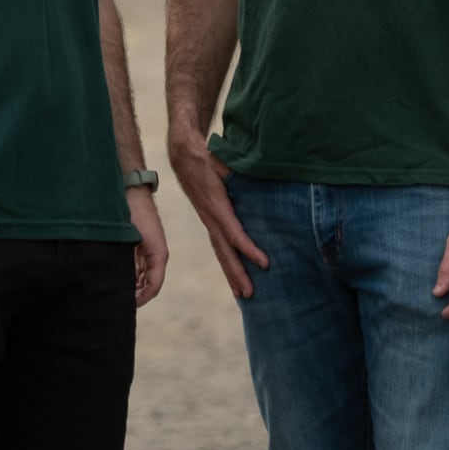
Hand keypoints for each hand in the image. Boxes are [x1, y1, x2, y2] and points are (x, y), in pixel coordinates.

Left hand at [127, 185, 168, 306]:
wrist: (130, 190)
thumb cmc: (132, 213)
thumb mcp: (131, 242)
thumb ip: (131, 264)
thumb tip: (127, 285)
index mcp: (159, 255)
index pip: (154, 286)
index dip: (141, 299)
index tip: (126, 306)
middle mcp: (157, 254)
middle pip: (149, 284)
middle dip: (136, 295)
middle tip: (118, 302)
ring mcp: (149, 249)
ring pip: (143, 276)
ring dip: (132, 285)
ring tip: (115, 292)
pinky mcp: (141, 245)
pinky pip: (138, 266)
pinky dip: (129, 275)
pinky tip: (115, 277)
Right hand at [167, 131, 267, 297]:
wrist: (184, 156)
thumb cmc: (207, 156)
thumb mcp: (222, 160)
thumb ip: (236, 168)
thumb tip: (259, 168)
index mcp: (216, 205)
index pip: (233, 232)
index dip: (248, 248)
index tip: (264, 262)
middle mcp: (211, 217)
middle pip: (224, 250)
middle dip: (237, 273)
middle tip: (250, 293)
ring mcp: (208, 221)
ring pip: (220, 251)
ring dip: (231, 273)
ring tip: (244, 294)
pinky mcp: (209, 220)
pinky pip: (218, 245)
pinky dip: (227, 262)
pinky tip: (235, 276)